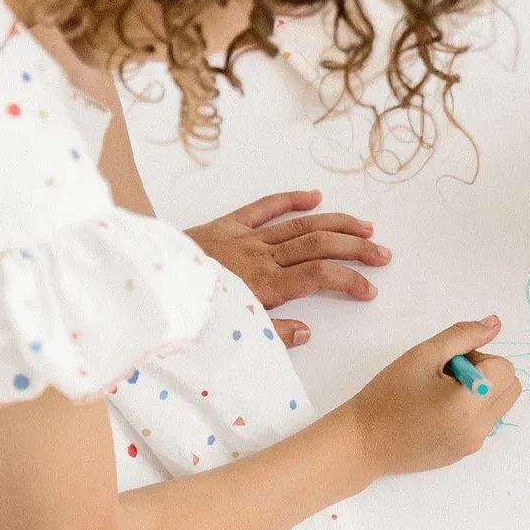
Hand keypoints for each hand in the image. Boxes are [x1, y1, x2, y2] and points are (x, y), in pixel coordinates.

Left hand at [185, 190, 390, 347]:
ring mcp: (245, 237)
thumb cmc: (189, 311)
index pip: (320, 277)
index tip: (370, 289)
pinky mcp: (225, 225)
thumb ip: (271, 333)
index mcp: (264, 286)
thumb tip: (306, 331)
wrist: (147, 283)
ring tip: (364, 226)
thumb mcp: (232, 333)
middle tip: (382, 253)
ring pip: (300, 226)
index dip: (349, 280)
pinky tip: (313, 196)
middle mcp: (261, 257)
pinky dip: (289, 200)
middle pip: (319, 246)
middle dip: (354, 249)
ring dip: (335, 224)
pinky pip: (263, 208)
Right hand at [343, 316, 519, 477]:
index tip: (449, 364)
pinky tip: (436, 412)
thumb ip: (463, 336)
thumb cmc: (388, 397)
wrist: (363, 442)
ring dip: (479, 392)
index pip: (504, 368)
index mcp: (470, 403)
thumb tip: (495, 324)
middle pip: (510, 387)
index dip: (479, 358)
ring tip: (440, 394)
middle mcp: (479, 428)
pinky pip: (483, 423)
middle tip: (448, 376)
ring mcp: (473, 444)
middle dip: (486, 374)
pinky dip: (469, 410)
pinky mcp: (465, 453)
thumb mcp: (424, 355)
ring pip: (498, 405)